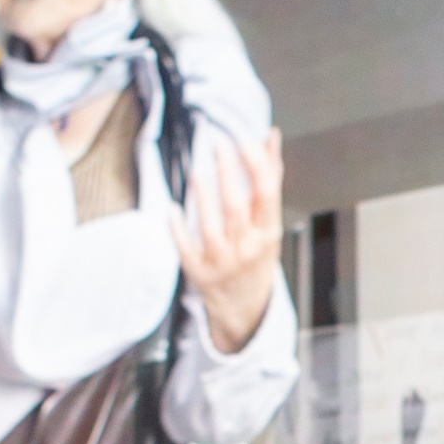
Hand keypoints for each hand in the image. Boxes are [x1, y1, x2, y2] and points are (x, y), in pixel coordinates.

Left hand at [172, 128, 285, 354]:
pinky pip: (186, 247)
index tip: (243, 139)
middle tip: (218, 142)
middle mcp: (247, 248)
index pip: (266, 193)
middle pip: (236, 205)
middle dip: (227, 171)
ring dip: (203, 195)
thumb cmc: (257, 255)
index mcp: (268, 232)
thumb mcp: (270, 221)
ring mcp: (222, 261)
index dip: (255, 163)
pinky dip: (178, 227)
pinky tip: (172, 208)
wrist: (246, 307)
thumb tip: (271, 136)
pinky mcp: (200, 273)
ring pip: (211, 225)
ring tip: (198, 169)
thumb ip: (269, 178)